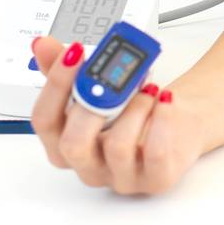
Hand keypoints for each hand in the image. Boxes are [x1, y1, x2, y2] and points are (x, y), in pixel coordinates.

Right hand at [29, 35, 203, 194]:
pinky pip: (155, 153)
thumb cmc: (135, 111)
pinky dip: (161, 120)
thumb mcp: (99, 90)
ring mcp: (122, 177)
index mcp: (66, 144)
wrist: (182, 125)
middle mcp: (89, 166)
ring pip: (117, 148)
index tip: (74, 53)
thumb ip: (69, 72)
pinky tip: (165, 99)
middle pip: (73, 145)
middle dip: (91, 104)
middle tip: (110, 78)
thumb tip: (42, 45)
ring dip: (133, 108)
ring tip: (148, 88)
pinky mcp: (156, 179)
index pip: (45, 122)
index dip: (55, 85)